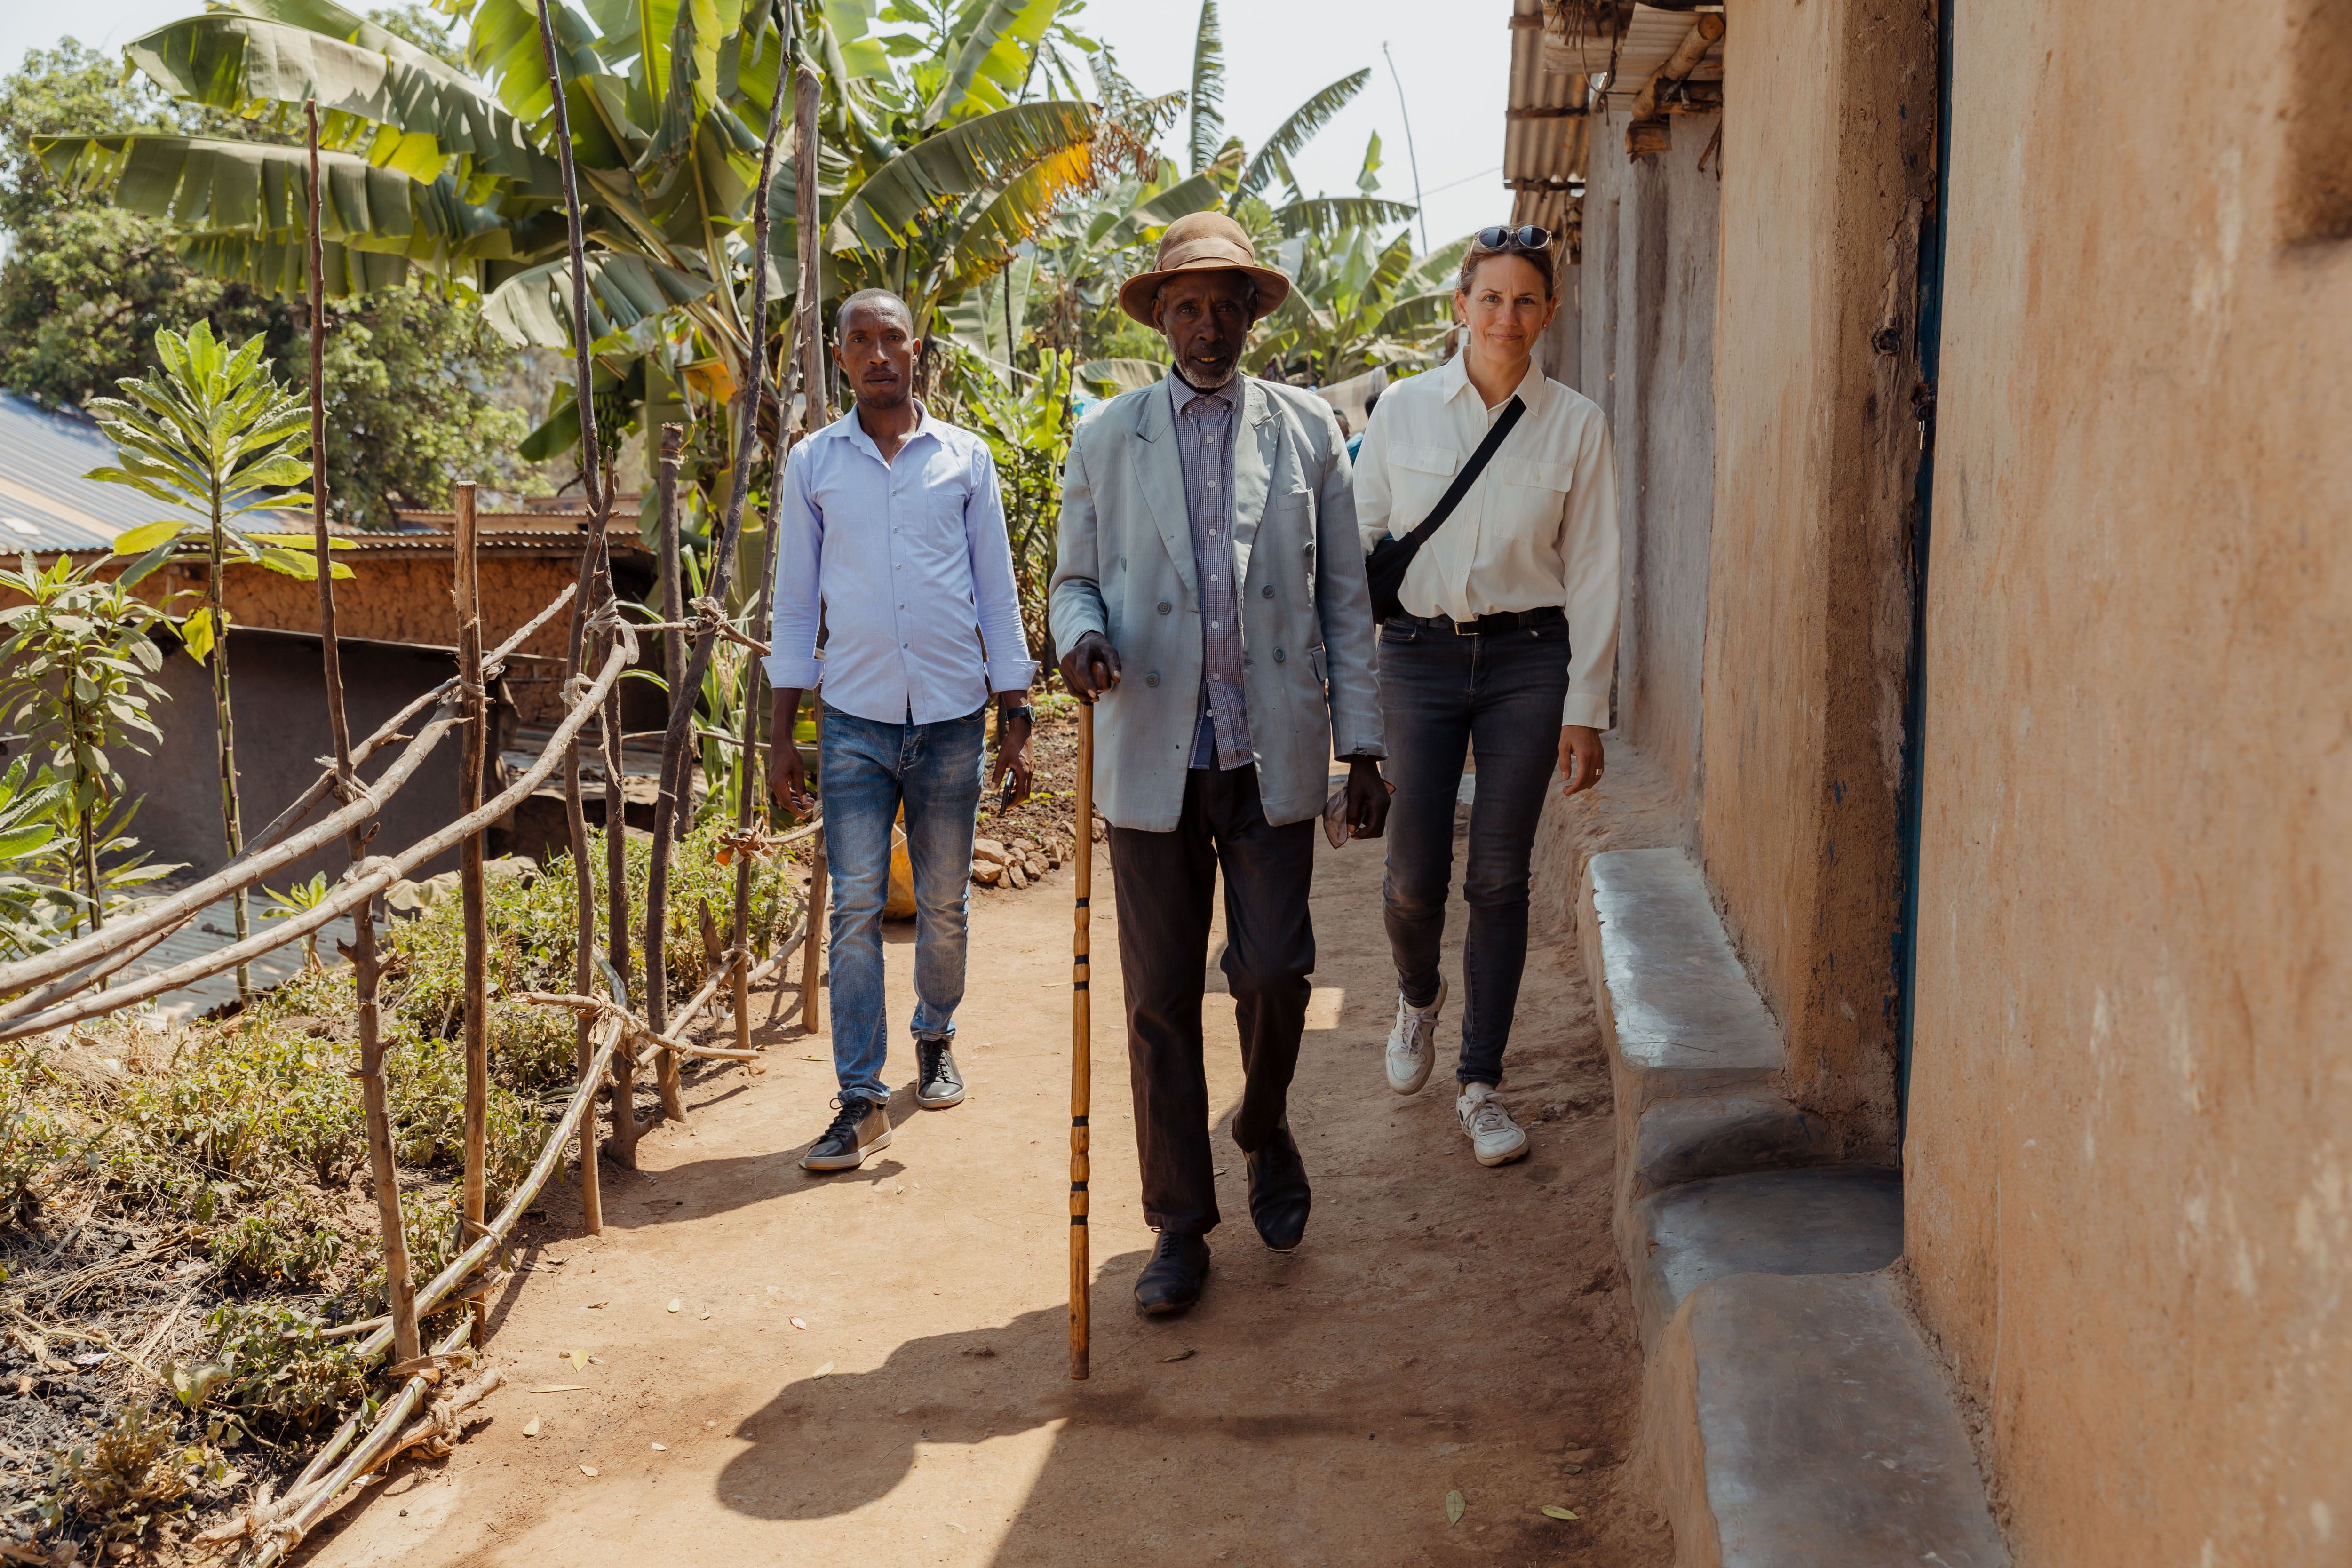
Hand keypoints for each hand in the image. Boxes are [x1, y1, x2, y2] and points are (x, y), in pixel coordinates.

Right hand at [769, 690, 814, 817]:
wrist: (780, 743)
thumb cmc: (790, 755)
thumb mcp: (798, 770)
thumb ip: (800, 786)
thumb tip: (805, 801)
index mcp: (778, 783)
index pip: (787, 803)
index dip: (796, 810)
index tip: (805, 816)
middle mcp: (774, 785)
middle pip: (786, 802)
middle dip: (799, 806)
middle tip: (812, 807)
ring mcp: (774, 783)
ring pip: (785, 798)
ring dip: (797, 801)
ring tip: (810, 801)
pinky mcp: (776, 781)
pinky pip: (784, 792)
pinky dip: (793, 795)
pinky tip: (803, 796)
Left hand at [992, 704, 1033, 807]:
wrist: (1022, 731)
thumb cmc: (1011, 744)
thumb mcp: (1001, 759)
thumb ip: (997, 775)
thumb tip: (992, 789)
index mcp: (1023, 772)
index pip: (1021, 793)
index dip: (1014, 802)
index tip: (1006, 807)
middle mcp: (1029, 773)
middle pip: (1026, 793)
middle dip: (1016, 800)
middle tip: (1005, 802)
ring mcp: (1030, 770)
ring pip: (1026, 787)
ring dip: (1016, 792)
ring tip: (1004, 793)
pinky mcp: (1029, 766)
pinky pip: (1025, 781)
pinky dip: (1018, 785)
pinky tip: (1009, 783)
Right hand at [1057, 631, 1121, 698]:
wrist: (1087, 643)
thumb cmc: (1100, 648)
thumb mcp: (1110, 652)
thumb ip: (1114, 664)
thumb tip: (1117, 679)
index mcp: (1081, 651)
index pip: (1081, 670)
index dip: (1087, 683)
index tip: (1095, 694)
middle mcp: (1069, 658)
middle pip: (1078, 681)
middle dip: (1090, 691)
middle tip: (1103, 691)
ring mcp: (1063, 665)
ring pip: (1074, 688)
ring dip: (1086, 694)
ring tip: (1097, 693)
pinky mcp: (1062, 672)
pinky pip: (1071, 689)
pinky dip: (1080, 695)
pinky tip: (1089, 697)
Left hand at [1343, 755, 1390, 838]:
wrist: (1365, 764)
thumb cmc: (1358, 778)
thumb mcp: (1353, 797)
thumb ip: (1352, 815)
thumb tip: (1351, 831)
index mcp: (1379, 805)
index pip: (1374, 829)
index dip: (1362, 835)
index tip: (1351, 836)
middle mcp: (1386, 806)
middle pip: (1378, 829)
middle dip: (1366, 833)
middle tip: (1353, 831)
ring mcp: (1386, 804)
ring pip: (1378, 824)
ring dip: (1367, 826)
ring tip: (1354, 820)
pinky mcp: (1383, 802)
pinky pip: (1378, 816)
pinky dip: (1369, 819)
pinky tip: (1360, 813)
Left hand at [1559, 725, 1603, 796]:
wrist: (1583, 718)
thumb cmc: (1570, 731)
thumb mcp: (1563, 746)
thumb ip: (1564, 762)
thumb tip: (1565, 778)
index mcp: (1585, 755)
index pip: (1582, 777)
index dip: (1574, 788)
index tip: (1566, 792)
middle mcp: (1594, 756)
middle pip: (1589, 779)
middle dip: (1579, 788)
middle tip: (1567, 791)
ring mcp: (1599, 755)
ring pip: (1596, 776)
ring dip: (1587, 784)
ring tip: (1576, 788)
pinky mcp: (1601, 753)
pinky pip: (1600, 770)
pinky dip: (1595, 778)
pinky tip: (1588, 782)